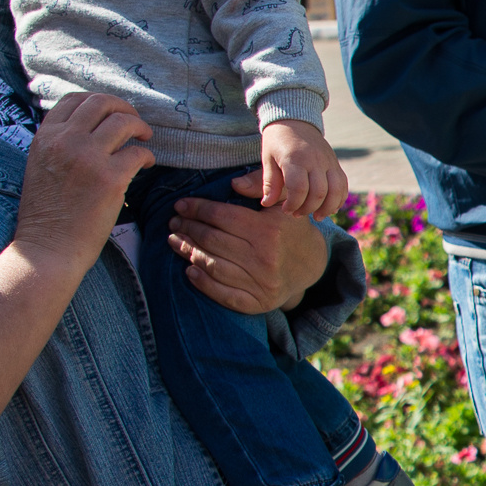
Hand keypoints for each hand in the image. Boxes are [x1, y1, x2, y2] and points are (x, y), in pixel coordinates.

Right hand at [12, 93, 151, 268]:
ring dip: (140, 127)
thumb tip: (90, 128)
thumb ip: (59, 143)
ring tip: (144, 139)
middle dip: (124, 108)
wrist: (47, 247)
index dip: (99, 103)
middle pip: (102, 103)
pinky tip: (145, 165)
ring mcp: (88, 158)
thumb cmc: (47, 214)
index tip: (112, 114)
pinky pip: (138, 153)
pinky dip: (147, 156)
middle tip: (134, 124)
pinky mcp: (110, 179)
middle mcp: (65, 141)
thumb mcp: (41, 166)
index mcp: (46, 137)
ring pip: (124, 122)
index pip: (74, 99)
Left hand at [167, 171, 331, 314]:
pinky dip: (202, 282)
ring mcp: (261, 283)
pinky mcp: (258, 302)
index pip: (222, 216)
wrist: (311, 265)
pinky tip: (189, 269)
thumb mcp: (283, 201)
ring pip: (213, 265)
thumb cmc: (290, 228)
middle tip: (174, 222)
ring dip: (188, 251)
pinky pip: (223, 293)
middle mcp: (265, 258)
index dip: (197, 209)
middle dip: (188, 228)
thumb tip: (232, 183)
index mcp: (269, 230)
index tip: (181, 205)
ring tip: (175, 240)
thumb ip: (261, 185)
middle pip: (213, 240)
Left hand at [257, 118, 347, 219]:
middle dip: (307, 209)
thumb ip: (269, 182)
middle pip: (319, 193)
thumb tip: (267, 204)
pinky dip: (339, 199)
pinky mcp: (335, 163)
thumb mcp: (267, 159)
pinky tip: (329, 207)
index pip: (299, 189)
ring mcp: (328, 161)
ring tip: (316, 215)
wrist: (295, 119)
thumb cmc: (277, 141)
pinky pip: (343, 185)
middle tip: (297, 214)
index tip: (285, 210)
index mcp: (295, 158)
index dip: (293, 204)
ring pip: (335, 191)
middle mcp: (315, 160)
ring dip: (327, 208)